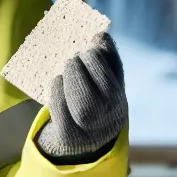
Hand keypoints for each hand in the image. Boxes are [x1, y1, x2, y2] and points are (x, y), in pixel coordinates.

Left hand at [35, 32, 127, 164]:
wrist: (83, 140)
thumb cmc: (95, 102)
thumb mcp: (106, 82)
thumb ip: (107, 60)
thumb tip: (101, 36)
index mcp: (119, 101)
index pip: (112, 74)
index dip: (99, 56)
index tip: (90, 46)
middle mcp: (108, 118)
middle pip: (96, 81)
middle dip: (82, 65)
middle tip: (74, 58)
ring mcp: (89, 129)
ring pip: (78, 96)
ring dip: (69, 76)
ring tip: (67, 70)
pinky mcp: (68, 136)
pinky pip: (60, 105)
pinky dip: (57, 89)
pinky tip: (58, 83)